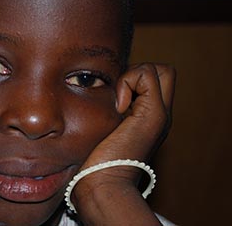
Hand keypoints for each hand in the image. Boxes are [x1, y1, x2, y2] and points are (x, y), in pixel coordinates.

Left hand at [72, 63, 175, 224]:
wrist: (101, 183)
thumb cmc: (92, 159)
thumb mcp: (101, 127)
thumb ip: (106, 110)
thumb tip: (95, 87)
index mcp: (147, 117)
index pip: (153, 79)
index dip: (133, 78)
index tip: (114, 99)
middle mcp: (159, 114)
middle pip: (162, 71)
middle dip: (137, 73)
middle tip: (119, 95)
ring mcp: (159, 114)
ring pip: (157, 69)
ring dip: (132, 78)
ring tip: (118, 104)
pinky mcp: (153, 114)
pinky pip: (147, 75)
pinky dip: (128, 83)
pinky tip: (119, 107)